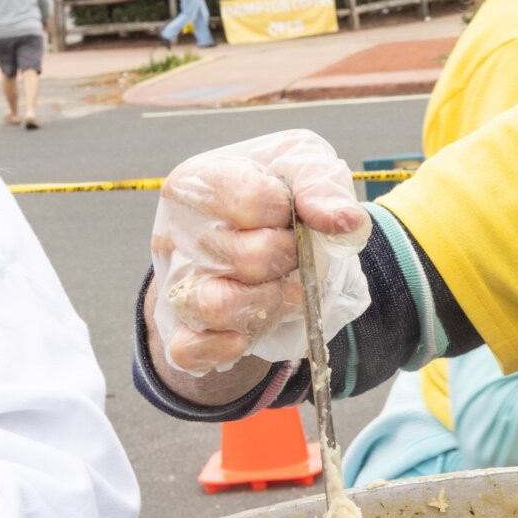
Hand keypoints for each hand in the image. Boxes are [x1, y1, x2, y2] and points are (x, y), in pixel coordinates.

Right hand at [149, 130, 371, 376]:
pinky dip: (223, 347)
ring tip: (282, 289)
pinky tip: (246, 333)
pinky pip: (188, 350)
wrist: (253, 235)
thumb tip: (343, 221)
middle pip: (247, 258)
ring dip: (268, 304)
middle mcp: (175, 232)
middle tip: (294, 254)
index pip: (252, 203)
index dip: (289, 214)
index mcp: (198, 182)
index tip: (292, 213)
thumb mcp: (301, 167)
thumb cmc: (274, 193)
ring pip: (216, 306)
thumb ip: (321, 186)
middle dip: (290, 260)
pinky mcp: (177, 328)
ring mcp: (173, 283)